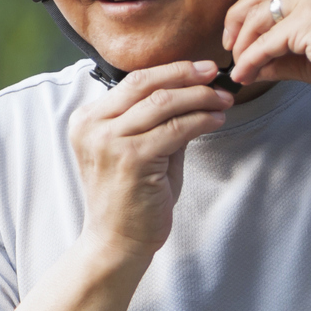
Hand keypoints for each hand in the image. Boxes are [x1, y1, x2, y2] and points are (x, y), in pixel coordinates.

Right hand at [69, 59, 232, 257]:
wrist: (116, 241)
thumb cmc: (129, 198)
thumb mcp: (136, 150)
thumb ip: (156, 121)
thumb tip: (194, 92)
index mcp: (87, 119)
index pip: (134, 80)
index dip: (171, 70)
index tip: (200, 68)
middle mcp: (93, 126)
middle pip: (146, 83)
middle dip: (186, 74)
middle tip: (215, 73)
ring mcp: (110, 141)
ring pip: (163, 102)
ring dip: (200, 97)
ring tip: (223, 99)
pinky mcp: (132, 158)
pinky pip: (176, 128)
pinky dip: (201, 120)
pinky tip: (216, 119)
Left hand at [223, 0, 310, 114]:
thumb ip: (286, 55)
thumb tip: (252, 64)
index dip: (253, 11)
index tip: (239, 37)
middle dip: (239, 22)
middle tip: (229, 49)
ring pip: (262, 16)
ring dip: (244, 45)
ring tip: (239, 69)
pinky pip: (268, 40)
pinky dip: (252, 58)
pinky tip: (247, 75)